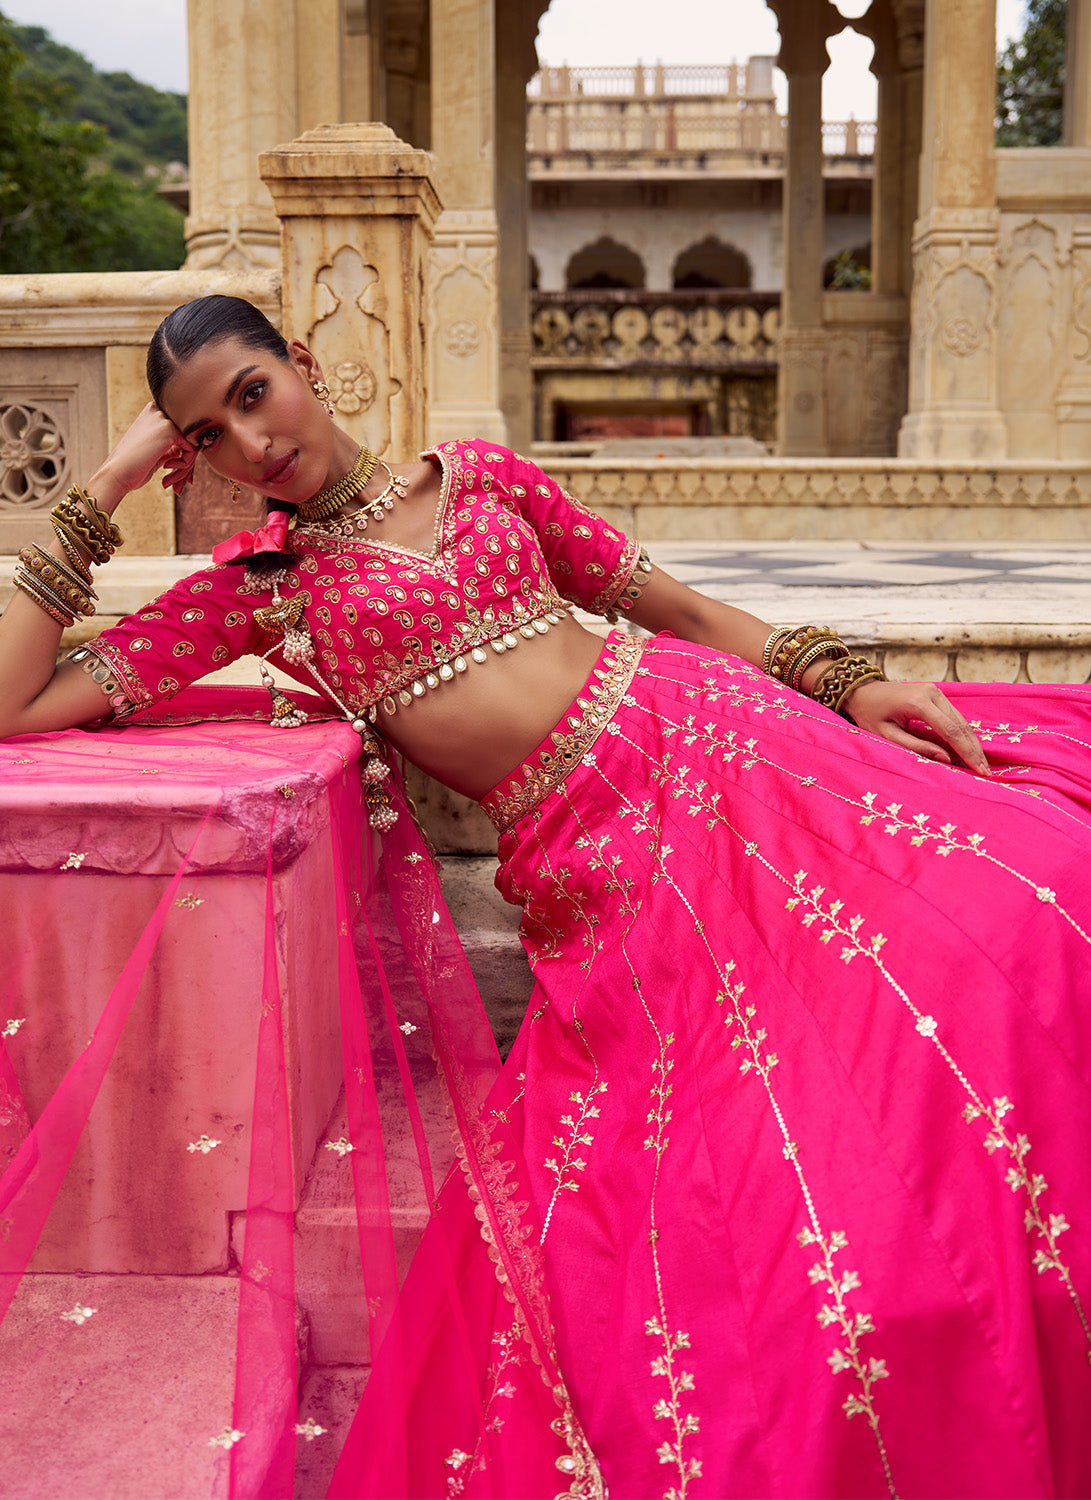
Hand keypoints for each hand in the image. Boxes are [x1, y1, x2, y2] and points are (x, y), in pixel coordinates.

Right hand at [86, 403, 196, 509]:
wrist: (117, 473)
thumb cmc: (133, 466)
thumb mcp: (155, 450)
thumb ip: (171, 444)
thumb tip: (192, 446)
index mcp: (152, 411)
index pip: (180, 431)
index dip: (182, 453)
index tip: (176, 470)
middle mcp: (158, 410)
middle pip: (187, 436)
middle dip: (187, 460)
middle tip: (179, 478)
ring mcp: (164, 419)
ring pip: (191, 443)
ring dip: (186, 464)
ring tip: (172, 478)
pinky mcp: (171, 431)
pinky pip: (192, 449)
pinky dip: (186, 464)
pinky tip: (168, 469)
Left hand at [843, 679, 990, 774]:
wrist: (862, 691)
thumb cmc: (870, 716)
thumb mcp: (888, 736)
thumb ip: (917, 747)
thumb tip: (946, 759)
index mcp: (918, 703)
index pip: (951, 731)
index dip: (967, 753)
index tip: (980, 771)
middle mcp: (932, 692)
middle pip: (961, 725)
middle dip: (974, 750)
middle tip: (987, 772)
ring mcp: (935, 690)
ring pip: (961, 719)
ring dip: (972, 742)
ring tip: (981, 764)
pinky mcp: (935, 692)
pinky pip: (953, 715)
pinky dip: (963, 733)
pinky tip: (970, 749)